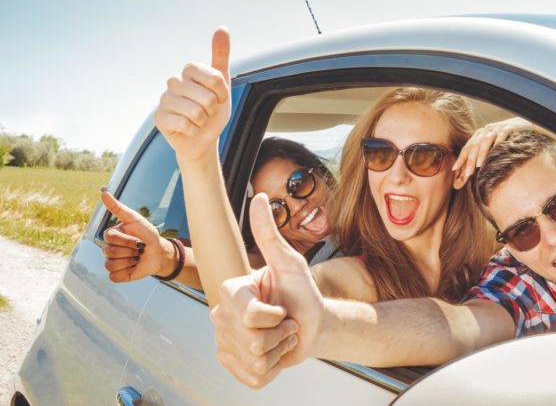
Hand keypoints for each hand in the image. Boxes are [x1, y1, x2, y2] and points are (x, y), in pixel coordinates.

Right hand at [101, 190, 175, 281]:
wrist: (159, 252)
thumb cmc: (147, 234)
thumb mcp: (134, 219)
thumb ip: (118, 207)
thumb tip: (103, 192)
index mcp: (110, 236)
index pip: (110, 238)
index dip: (127, 240)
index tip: (138, 239)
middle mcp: (108, 249)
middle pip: (110, 252)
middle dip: (130, 250)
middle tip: (139, 249)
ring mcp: (111, 262)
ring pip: (111, 265)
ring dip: (129, 261)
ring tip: (137, 257)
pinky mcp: (117, 275)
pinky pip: (114, 277)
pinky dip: (126, 272)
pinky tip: (134, 267)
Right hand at [154, 27, 230, 163]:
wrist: (202, 138)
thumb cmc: (213, 110)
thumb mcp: (222, 84)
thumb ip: (221, 56)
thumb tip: (223, 27)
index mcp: (188, 70)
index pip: (215, 78)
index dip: (222, 93)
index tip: (218, 97)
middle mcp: (173, 81)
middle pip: (207, 98)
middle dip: (213, 110)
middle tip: (207, 112)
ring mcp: (164, 99)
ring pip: (196, 112)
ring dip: (203, 122)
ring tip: (197, 120)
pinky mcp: (158, 117)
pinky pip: (184, 125)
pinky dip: (192, 131)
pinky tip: (187, 129)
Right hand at [210, 193, 324, 387]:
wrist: (313, 325)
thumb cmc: (301, 291)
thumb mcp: (290, 262)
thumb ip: (270, 234)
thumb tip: (259, 197)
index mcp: (230, 292)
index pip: (248, 315)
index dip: (274, 315)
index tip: (281, 306)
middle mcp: (221, 317)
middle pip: (252, 341)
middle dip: (281, 333)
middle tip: (284, 321)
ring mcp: (225, 344)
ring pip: (255, 361)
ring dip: (280, 350)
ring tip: (282, 334)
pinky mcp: (235, 367)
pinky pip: (255, 378)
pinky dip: (275, 369)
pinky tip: (276, 353)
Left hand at [452, 117, 532, 180]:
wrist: (522, 124)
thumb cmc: (506, 138)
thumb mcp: (491, 144)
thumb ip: (482, 154)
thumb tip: (471, 170)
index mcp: (479, 134)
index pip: (467, 147)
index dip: (461, 158)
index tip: (455, 169)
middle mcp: (486, 131)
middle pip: (474, 145)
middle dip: (469, 160)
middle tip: (467, 173)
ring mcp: (496, 128)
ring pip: (485, 141)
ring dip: (481, 154)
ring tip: (478, 165)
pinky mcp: (508, 128)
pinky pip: (501, 135)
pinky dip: (497, 143)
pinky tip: (495, 151)